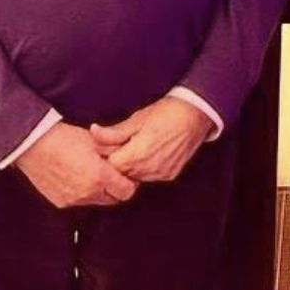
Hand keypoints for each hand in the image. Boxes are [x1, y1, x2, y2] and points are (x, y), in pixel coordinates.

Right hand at [15, 121, 137, 207]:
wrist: (32, 144)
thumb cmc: (62, 138)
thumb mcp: (95, 140)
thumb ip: (115, 150)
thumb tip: (129, 154)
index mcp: (99, 176)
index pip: (127, 192)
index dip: (130, 183)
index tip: (127, 174)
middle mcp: (88, 192)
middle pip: (114, 199)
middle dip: (116, 188)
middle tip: (111, 173)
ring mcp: (74, 200)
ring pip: (96, 201)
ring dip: (99, 191)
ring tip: (92, 173)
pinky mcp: (61, 202)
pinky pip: (80, 202)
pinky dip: (83, 193)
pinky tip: (77, 177)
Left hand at [90, 96, 214, 183]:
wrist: (196, 115)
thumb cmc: (167, 113)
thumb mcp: (137, 119)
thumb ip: (114, 132)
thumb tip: (93, 132)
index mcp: (139, 152)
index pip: (111, 165)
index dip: (107, 155)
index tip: (110, 145)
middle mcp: (150, 167)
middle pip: (122, 173)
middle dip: (119, 161)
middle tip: (122, 144)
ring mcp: (161, 173)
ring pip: (135, 176)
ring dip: (132, 166)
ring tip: (136, 147)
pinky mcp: (170, 175)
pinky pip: (149, 177)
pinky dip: (145, 168)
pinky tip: (149, 153)